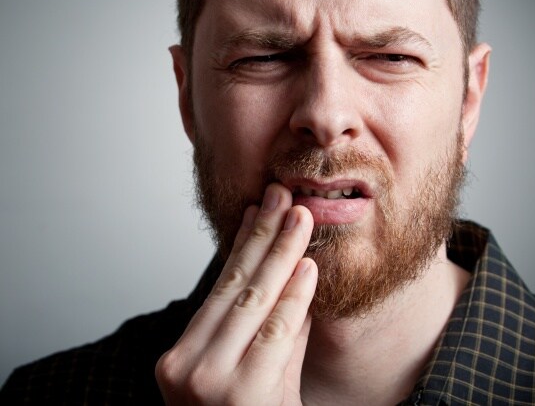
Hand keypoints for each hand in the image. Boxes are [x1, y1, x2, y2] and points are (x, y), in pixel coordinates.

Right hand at [156, 183, 316, 404]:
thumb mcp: (253, 372)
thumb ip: (269, 325)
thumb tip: (289, 267)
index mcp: (181, 356)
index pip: (218, 286)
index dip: (241, 244)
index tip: (258, 209)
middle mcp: (185, 364)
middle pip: (233, 284)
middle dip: (262, 235)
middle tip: (282, 194)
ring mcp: (208, 380)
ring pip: (252, 300)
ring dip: (279, 252)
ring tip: (299, 215)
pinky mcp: (240, 393)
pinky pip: (276, 332)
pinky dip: (294, 296)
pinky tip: (307, 265)